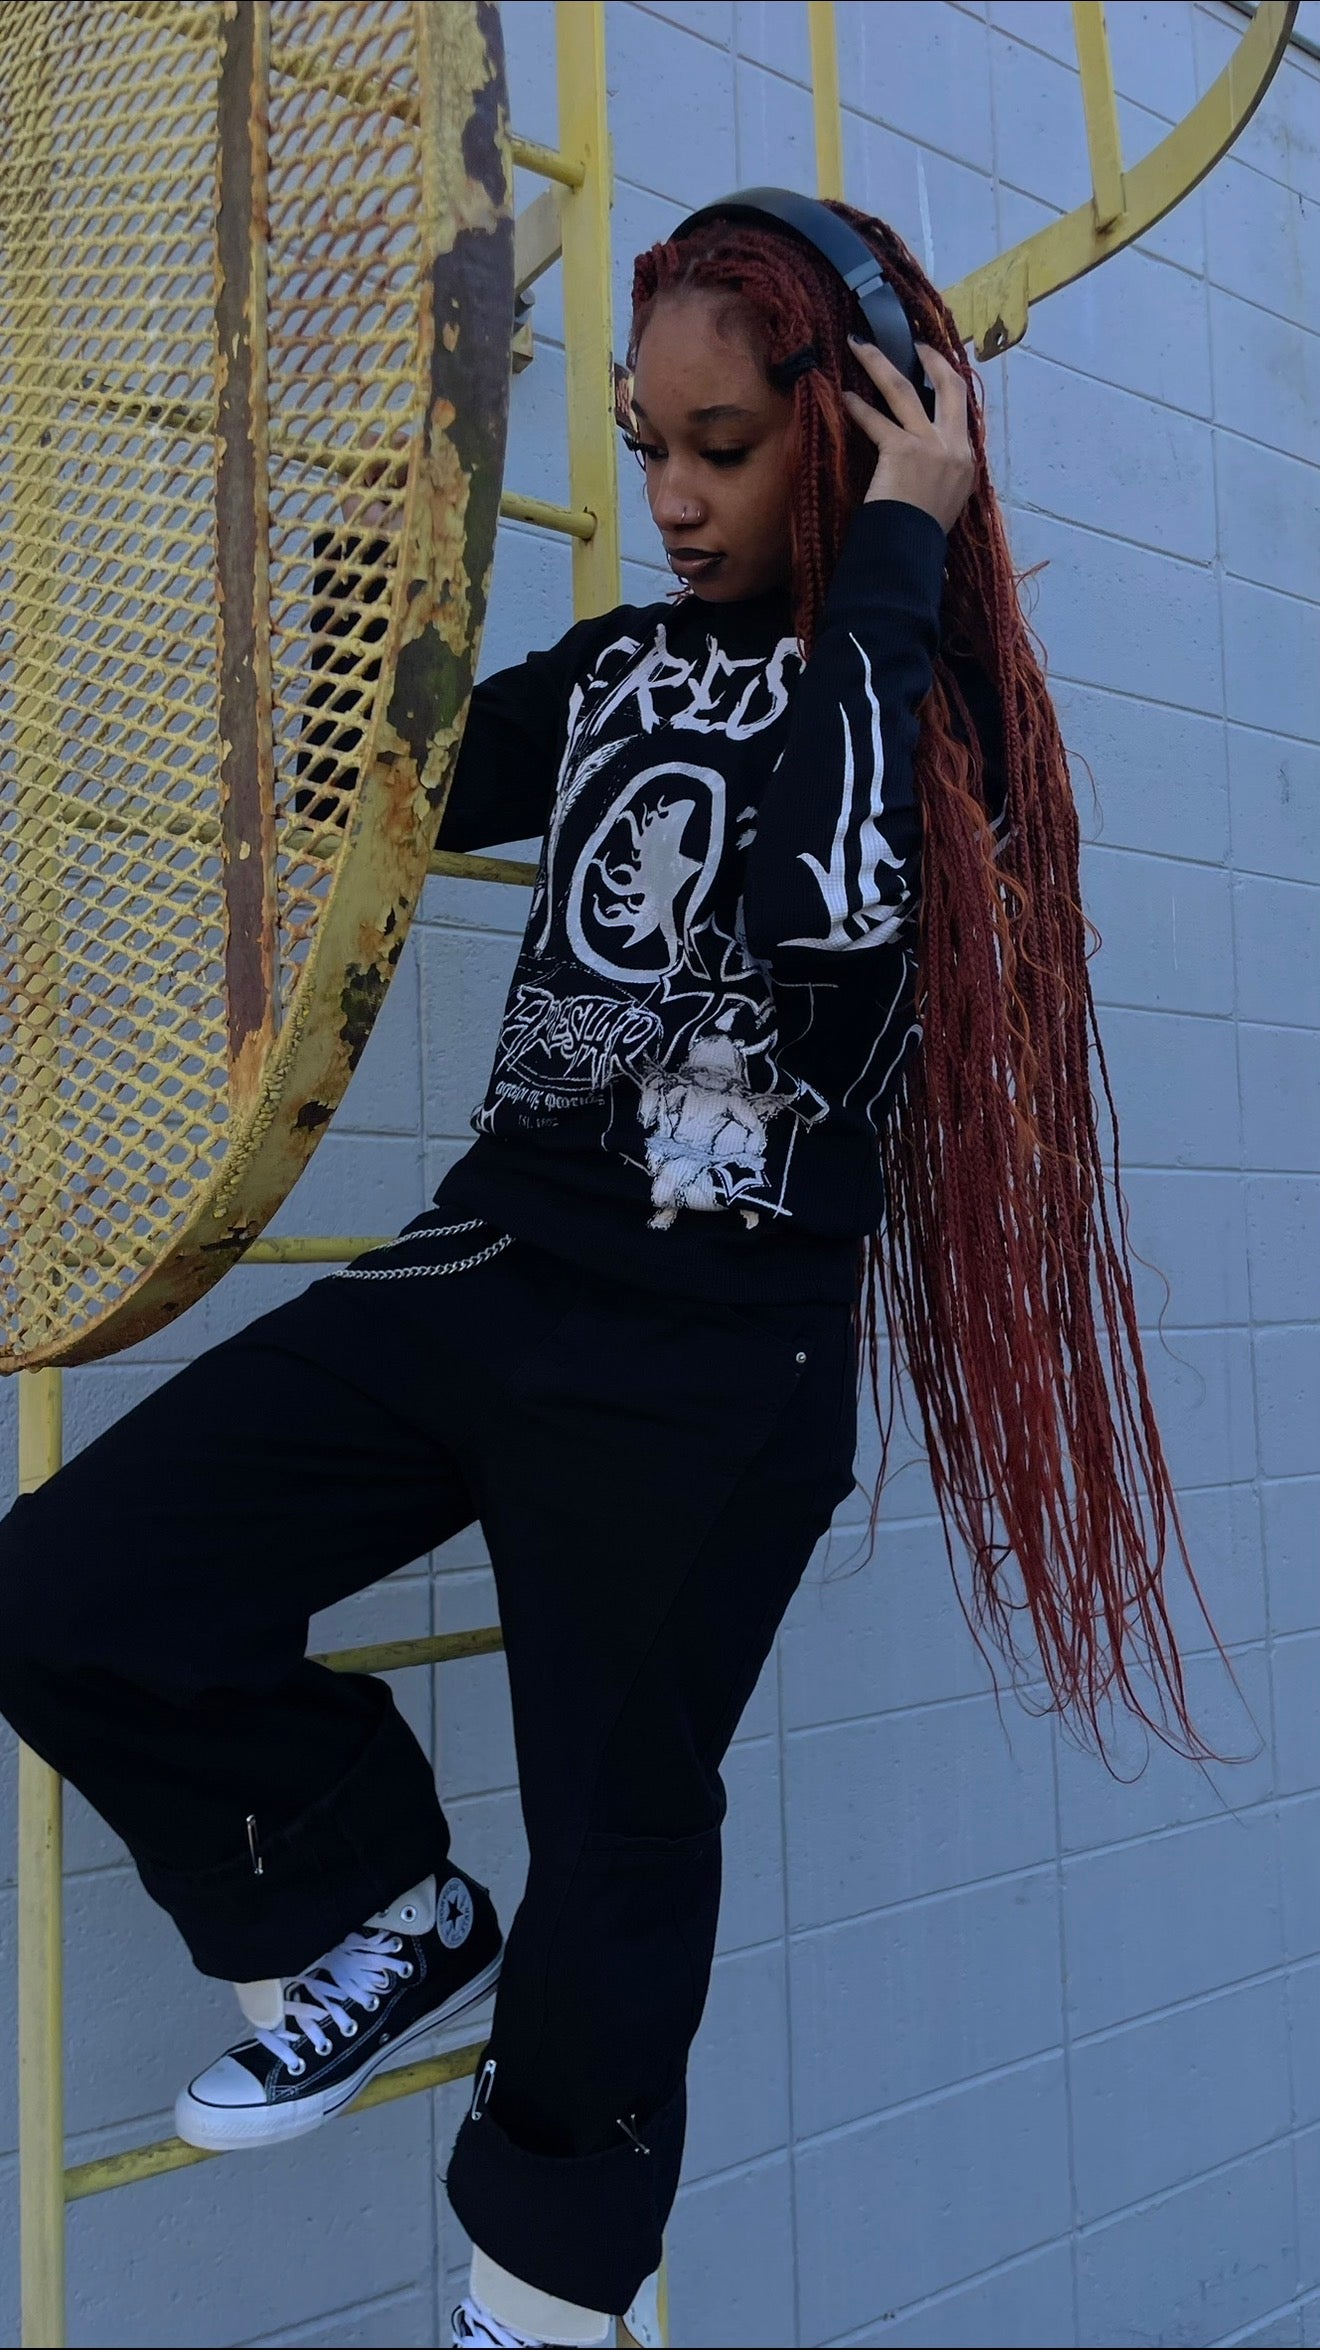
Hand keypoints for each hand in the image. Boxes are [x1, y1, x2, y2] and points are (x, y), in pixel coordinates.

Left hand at [843, 338, 974, 533]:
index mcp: (968, 462)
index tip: (937, 366)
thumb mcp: (946, 504)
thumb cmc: (923, 538)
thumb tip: (928, 465)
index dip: (949, 383)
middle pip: (950, 386)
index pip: (963, 410)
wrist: (912, 554)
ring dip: (879, 363)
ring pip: (904, 390)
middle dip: (932, 357)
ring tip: (858, 345)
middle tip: (914, 341)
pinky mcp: (903, 451)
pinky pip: (876, 420)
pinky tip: (844, 397)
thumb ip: (943, 477)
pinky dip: (858, 408)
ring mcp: (931, 446)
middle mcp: (955, 448)